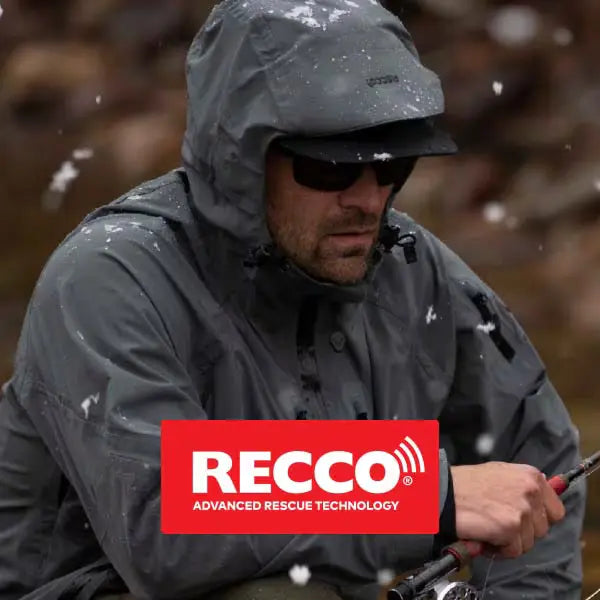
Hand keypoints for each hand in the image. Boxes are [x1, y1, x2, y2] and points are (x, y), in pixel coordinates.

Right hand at [450, 462, 565, 558]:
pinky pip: (513, 551)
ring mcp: (521, 510)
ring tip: (488, 527)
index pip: (556, 511)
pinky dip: (498, 549)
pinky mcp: (510, 528)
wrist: (443, 492)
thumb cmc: (465, 484)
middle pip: (542, 530)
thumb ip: (522, 483)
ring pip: (528, 543)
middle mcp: (530, 490)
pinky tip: (484, 535)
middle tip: (497, 522)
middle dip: (521, 532)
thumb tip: (547, 487)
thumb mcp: (499, 472)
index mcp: (530, 476)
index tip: (521, 520)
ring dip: (509, 541)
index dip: (537, 519)